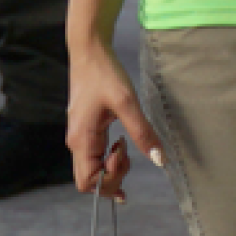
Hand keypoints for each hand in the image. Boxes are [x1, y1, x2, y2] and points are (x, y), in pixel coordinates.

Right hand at [66, 48, 161, 200]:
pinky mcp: (85, 131)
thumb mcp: (127, 103)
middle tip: (128, 153)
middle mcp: (76, 143)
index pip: (88, 181)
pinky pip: (94, 157)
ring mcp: (79, 138)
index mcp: (82, 140)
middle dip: (111, 176)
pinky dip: (108, 159)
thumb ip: (142, 132)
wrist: (90, 54)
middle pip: (88, 181)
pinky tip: (121, 149)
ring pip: (91, 170)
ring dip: (111, 167)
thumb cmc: (105, 75)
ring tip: (126, 146)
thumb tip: (159, 160)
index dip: (110, 178)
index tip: (125, 153)